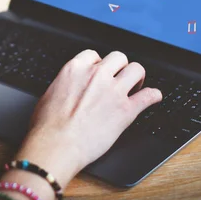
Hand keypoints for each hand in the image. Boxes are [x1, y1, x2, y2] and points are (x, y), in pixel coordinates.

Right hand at [15, 50, 161, 187]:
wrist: (56, 145)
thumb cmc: (47, 126)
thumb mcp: (49, 94)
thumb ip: (65, 85)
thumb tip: (67, 89)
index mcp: (75, 69)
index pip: (94, 55)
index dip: (99, 64)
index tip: (100, 72)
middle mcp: (96, 75)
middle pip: (118, 58)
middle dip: (119, 67)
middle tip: (119, 79)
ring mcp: (113, 91)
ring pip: (136, 70)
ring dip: (137, 77)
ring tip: (135, 86)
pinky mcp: (126, 110)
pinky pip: (148, 96)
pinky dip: (153, 96)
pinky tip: (153, 97)